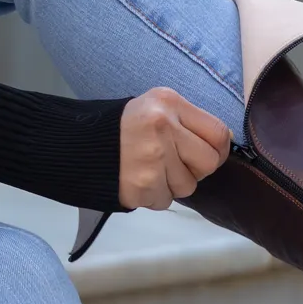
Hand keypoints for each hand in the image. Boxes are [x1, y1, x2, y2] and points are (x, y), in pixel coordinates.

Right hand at [119, 88, 231, 208]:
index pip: (218, 133)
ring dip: (172, 185)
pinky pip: (165, 200)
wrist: (79, 146)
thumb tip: (223, 145)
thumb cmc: (125, 129)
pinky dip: (154, 196)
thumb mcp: (156, 108)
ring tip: (150, 170)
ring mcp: (152, 158)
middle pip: (207, 163)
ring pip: (187, 187)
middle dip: (195, 170)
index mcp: (169, 103)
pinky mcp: (141, 185)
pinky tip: (139, 180)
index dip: (218, 150)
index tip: (208, 155)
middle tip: (175, 165)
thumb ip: (189, 122)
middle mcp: (162, 127)